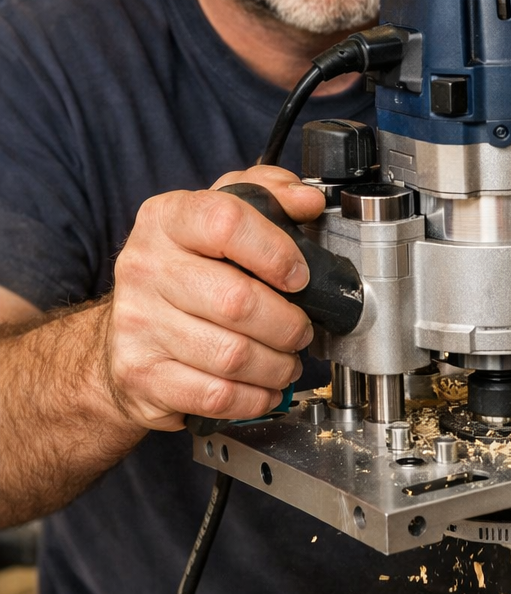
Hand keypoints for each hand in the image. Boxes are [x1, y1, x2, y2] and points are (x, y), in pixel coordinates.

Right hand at [101, 166, 325, 430]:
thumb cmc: (184, 275)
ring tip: (286, 361)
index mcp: (166, 220)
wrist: (120, 338)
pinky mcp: (140, 375)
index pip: (226, 222)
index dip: (276, 251)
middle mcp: (144, 267)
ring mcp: (138, 324)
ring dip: (277, 365)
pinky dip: (255, 398)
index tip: (299, 275)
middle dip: (288, 324)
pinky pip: (216, 395)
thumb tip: (307, 201)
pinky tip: (263, 388)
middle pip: (237, 301)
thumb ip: (266, 194)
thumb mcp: (218, 217)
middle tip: (300, 330)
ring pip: (232, 355)